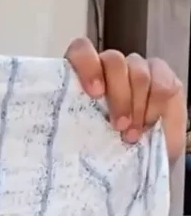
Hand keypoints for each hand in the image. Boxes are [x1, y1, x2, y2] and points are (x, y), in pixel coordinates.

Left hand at [65, 37, 186, 162]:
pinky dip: (155, 105)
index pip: (82, 51)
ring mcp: (137, 71)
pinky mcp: (163, 78)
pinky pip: (162, 83)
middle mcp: (110, 69)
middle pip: (114, 61)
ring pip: (138, 71)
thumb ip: (69, 126)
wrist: (138, 164)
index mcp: (83, 78)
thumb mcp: (80, 143)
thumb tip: (52, 127)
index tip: (94, 93)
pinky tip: (148, 124)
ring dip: (136, 106)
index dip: (87, 65)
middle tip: (118, 126)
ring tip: (131, 135)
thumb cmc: (103, 153)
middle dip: (118, 95)